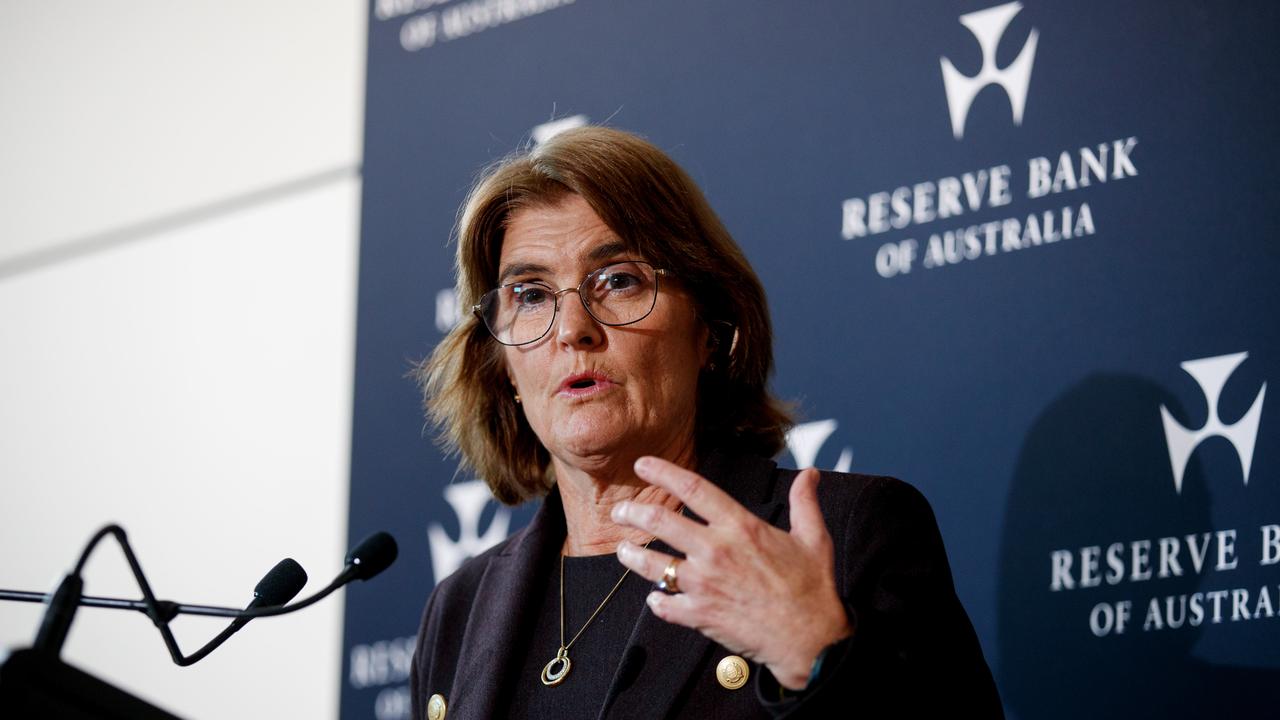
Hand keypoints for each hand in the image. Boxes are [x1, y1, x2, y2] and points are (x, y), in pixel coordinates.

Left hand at [611, 456, 852, 689]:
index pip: (693, 489)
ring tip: (622, 549)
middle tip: (620, 510)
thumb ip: (805, 502)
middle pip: (660, 522)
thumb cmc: (812, 588)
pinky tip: (654, 596)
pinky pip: (665, 605)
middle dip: (633, 512)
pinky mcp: (700, 616)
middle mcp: (716, 551)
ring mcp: (704, 585)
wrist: (810, 639)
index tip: (642, 465)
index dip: (663, 472)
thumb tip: (810, 474)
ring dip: (632, 555)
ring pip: (653, 564)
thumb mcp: (814, 537)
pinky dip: (656, 600)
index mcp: (740, 527)